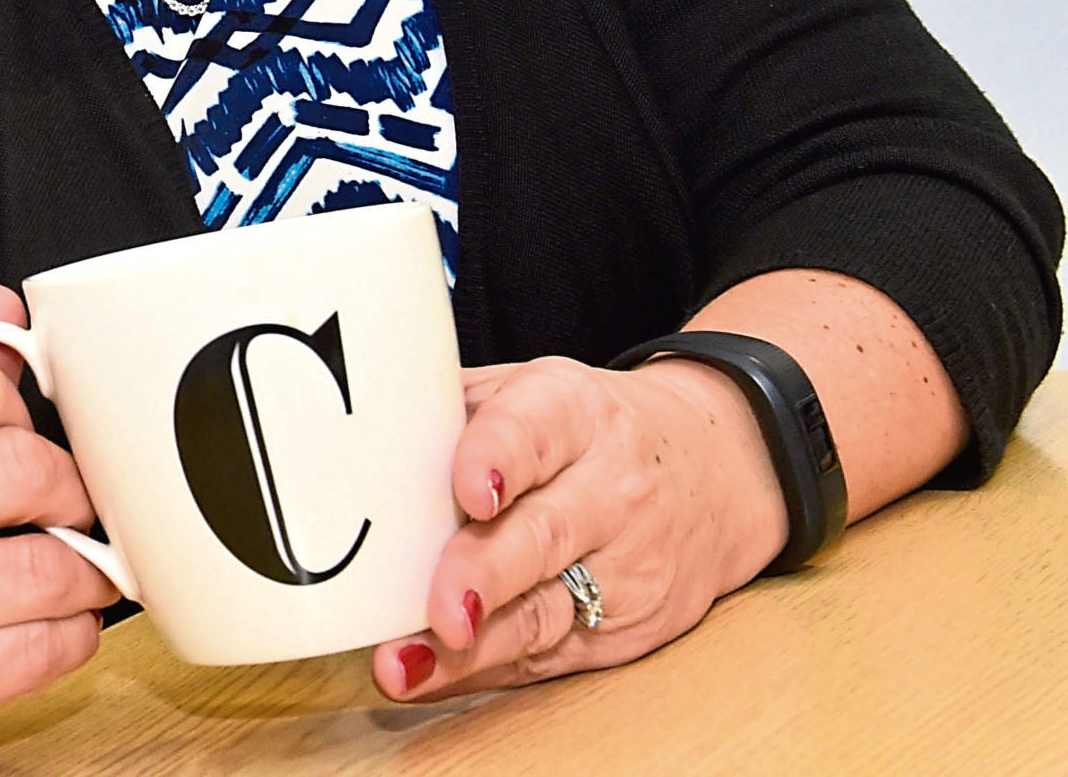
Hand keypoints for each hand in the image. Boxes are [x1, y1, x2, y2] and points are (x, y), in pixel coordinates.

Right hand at [0, 286, 116, 776]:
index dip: (24, 408)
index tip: (32, 441)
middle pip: (23, 467)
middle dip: (74, 494)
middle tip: (73, 513)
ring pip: (46, 567)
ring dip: (87, 577)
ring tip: (74, 578)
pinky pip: (41, 651)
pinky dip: (72, 639)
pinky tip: (51, 632)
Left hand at [371, 355, 787, 701]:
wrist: (716, 467)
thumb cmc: (589, 429)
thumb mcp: (532, 391)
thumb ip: (452, 409)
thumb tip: (351, 429)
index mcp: (575, 412)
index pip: (535, 431)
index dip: (498, 457)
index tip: (471, 490)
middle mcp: (610, 488)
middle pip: (542, 534)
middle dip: (482, 576)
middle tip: (437, 609)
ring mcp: (629, 565)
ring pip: (546, 612)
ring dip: (474, 649)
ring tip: (410, 665)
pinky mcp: (633, 626)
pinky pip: (549, 654)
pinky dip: (487, 670)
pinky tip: (438, 676)